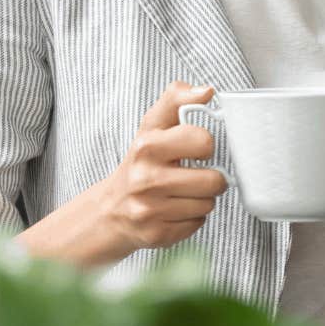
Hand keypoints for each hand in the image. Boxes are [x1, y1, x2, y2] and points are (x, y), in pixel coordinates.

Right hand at [98, 81, 228, 254]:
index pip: (202, 141)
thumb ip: (177, 99)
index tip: (194, 148)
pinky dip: (192, 218)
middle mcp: (145, 179)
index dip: (204, 145)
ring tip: (183, 192)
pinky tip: (175, 210)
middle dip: (211, 178)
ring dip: (202, 199)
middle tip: (195, 174)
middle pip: (213, 180)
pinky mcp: (157, 235)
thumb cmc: (141, 162)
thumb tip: (207, 90)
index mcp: (147, 146)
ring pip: (208, 204)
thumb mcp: (152, 126)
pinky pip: (198, 224)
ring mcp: (150, 210)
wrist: (112, 208)